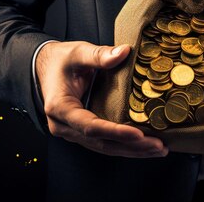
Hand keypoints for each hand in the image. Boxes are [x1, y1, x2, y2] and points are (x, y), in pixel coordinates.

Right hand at [36, 41, 167, 157]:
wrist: (44, 67)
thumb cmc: (60, 60)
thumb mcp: (77, 52)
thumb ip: (99, 54)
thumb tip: (124, 52)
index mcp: (60, 108)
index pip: (90, 126)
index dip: (115, 132)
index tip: (138, 134)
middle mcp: (64, 126)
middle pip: (101, 143)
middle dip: (132, 147)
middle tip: (158, 146)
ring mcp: (73, 132)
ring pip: (105, 147)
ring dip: (133, 151)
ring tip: (159, 149)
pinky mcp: (83, 132)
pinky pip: (106, 143)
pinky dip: (126, 146)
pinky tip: (147, 146)